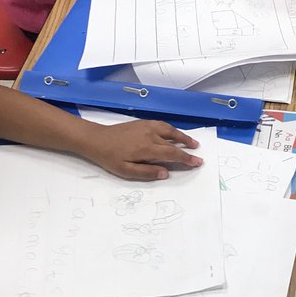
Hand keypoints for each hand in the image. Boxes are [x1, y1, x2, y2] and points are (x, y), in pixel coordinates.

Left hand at [86, 119, 202, 181]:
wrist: (97, 139)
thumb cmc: (110, 157)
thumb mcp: (126, 171)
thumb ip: (146, 172)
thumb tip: (166, 173)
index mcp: (147, 148)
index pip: (172, 154)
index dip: (186, 159)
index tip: (197, 162)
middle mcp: (150, 134)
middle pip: (173, 142)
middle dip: (187, 149)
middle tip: (198, 155)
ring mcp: (147, 126)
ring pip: (170, 130)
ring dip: (182, 136)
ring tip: (192, 143)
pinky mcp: (143, 123)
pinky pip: (162, 125)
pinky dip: (172, 129)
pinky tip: (174, 133)